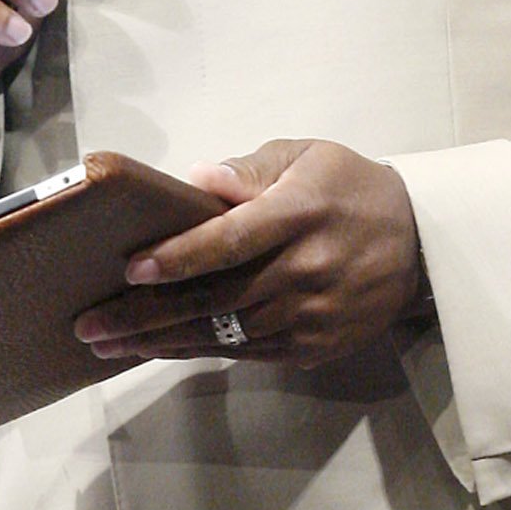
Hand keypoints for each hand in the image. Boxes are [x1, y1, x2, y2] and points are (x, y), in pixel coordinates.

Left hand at [75, 139, 424, 368]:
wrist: (421, 245)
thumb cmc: (349, 190)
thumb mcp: (307, 157)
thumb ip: (249, 170)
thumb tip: (193, 180)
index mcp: (302, 213)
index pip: (231, 240)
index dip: (179, 258)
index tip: (130, 269)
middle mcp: (307, 268)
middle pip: (215, 298)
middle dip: (144, 314)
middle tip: (89, 324)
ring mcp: (312, 314)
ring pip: (225, 334)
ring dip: (160, 342)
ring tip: (107, 345)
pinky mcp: (314, 345)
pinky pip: (246, 352)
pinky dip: (198, 351)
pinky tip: (157, 348)